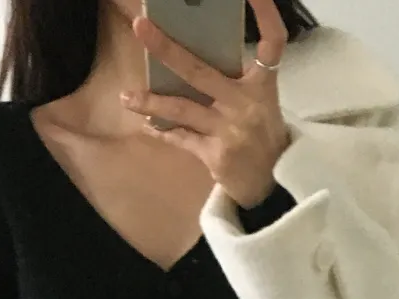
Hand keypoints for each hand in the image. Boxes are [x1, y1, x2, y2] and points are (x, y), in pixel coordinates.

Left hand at [123, 0, 289, 208]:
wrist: (271, 183)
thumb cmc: (261, 135)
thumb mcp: (260, 102)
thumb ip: (233, 80)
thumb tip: (189, 58)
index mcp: (263, 85)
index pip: (272, 42)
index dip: (265, 15)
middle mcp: (246, 104)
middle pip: (201, 71)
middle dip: (167, 49)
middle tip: (141, 28)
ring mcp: (229, 130)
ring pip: (181, 109)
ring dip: (151, 101)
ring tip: (126, 97)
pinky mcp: (216, 155)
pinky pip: (180, 138)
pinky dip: (162, 130)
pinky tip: (145, 123)